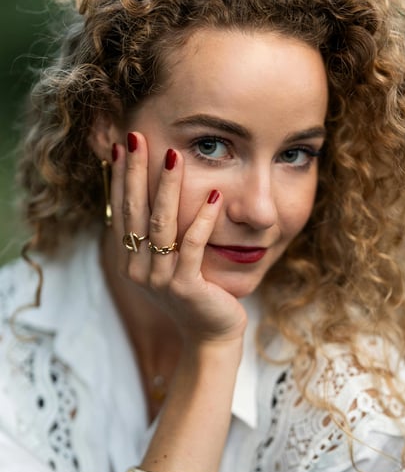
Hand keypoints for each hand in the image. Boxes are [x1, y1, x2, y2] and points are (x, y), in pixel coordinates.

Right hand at [109, 133, 246, 343]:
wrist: (211, 334)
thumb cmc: (195, 293)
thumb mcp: (168, 262)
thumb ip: (157, 234)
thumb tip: (151, 192)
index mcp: (129, 260)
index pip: (121, 210)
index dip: (122, 177)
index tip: (124, 145)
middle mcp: (137, 269)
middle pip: (134, 212)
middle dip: (137, 172)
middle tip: (138, 137)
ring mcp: (160, 279)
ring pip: (161, 225)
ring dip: (168, 188)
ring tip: (175, 156)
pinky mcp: (186, 286)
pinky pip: (192, 246)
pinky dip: (203, 219)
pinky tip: (215, 196)